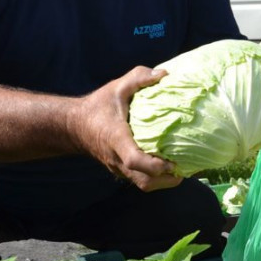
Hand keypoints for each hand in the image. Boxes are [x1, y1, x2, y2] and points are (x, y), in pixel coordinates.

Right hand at [72, 66, 181, 191]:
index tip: (173, 161)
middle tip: (187, 166)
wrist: (73, 126)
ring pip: (145, 185)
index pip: (134, 160)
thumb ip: (139, 78)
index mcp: (117, 139)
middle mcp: (118, 159)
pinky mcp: (121, 171)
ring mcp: (119, 168)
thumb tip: (165, 75)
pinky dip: (158, 178)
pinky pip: (141, 181)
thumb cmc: (97, 106)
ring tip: (183, 167)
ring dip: (165, 181)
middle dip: (169, 180)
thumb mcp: (116, 87)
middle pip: (145, 182)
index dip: (154, 165)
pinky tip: (171, 164)